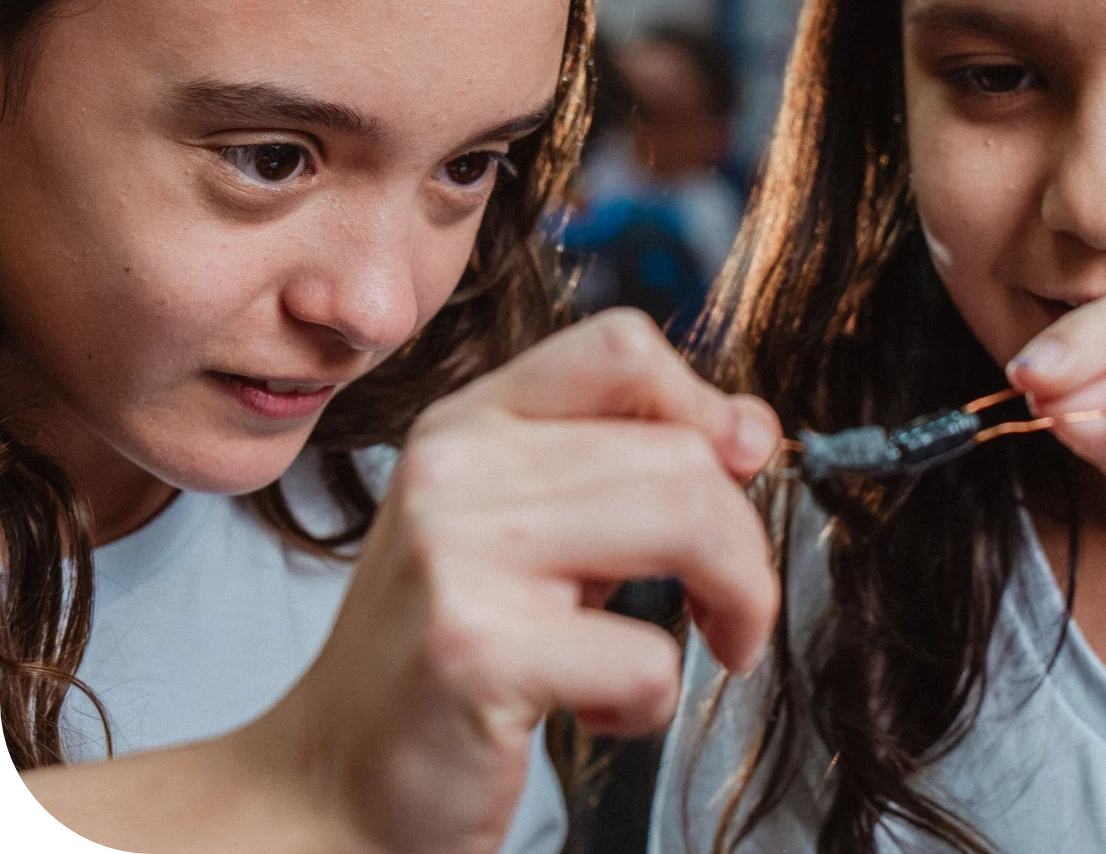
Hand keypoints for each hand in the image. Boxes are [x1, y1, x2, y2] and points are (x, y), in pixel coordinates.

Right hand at [244, 308, 780, 853]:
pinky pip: (648, 658)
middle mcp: (455, 469)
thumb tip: (752, 430)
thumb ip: (626, 465)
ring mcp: (456, 555)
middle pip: (681, 453)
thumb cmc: (449, 651)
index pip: (621, 346)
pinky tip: (598, 711)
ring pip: (686, 526)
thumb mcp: (527, 527)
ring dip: (735, 603)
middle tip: (733, 608)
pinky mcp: (473, 652)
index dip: (705, 406)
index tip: (732, 474)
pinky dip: (652, 703)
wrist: (331, 781)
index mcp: (468, 424)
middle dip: (743, 543)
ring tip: (701, 646)